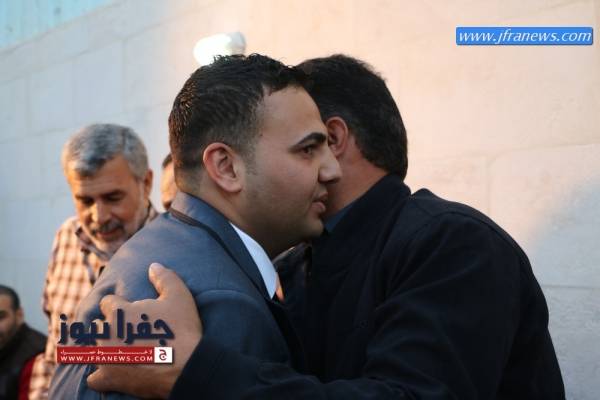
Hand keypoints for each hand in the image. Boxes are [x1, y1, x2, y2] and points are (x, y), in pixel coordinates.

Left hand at [87, 263, 201, 398]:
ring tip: (120, 352)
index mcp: (119, 311)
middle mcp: (106, 332)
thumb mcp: (179, 296)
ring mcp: (104, 356)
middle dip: (110, 328)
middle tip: (128, 333)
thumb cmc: (183, 329)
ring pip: (94, 350)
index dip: (119, 306)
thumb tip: (153, 266)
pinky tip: (112, 374)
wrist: (186, 366)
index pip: (107, 303)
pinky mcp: (107, 378)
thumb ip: (164, 278)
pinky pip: (94, 378)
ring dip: (104, 350)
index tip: (130, 312)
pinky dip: (101, 377)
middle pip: (98, 326)